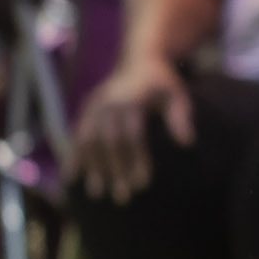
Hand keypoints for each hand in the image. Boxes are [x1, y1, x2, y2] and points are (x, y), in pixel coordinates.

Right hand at [72, 56, 193, 205]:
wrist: (139, 59)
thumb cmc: (163, 83)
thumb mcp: (177, 95)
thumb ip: (181, 117)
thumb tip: (187, 143)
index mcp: (130, 99)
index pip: (131, 135)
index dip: (136, 160)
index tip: (142, 185)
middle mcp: (107, 103)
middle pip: (108, 142)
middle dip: (114, 171)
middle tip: (122, 198)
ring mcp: (92, 106)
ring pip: (88, 141)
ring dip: (92, 168)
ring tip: (97, 194)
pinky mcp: (85, 111)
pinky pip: (75, 136)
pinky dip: (73, 156)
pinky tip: (72, 177)